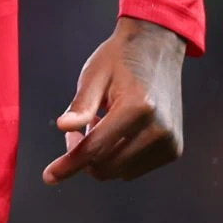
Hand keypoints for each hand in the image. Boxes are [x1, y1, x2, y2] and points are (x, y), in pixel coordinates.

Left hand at [42, 16, 185, 183]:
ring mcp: (170, 141)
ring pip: (120, 171)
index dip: (69, 163)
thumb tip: (63, 128)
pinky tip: (117, 131)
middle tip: (75, 131)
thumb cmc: (120, 58)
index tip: (48, 176)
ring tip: (101, 123)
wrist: (157, 47)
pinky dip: (119, 157)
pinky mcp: (173, 149)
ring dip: (102, 156)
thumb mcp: (93, 75)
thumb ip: (80, 106)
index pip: (96, 148)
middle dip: (83, 156)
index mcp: (137, 107)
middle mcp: (158, 129)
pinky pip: (135, 168)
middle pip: (107, 166)